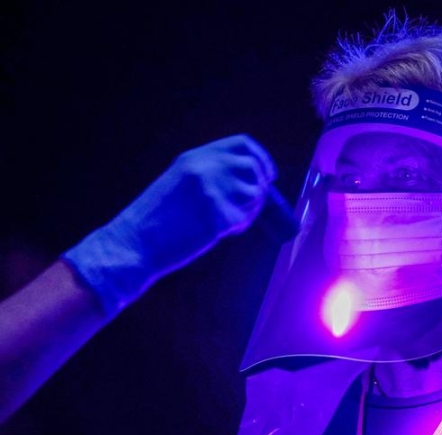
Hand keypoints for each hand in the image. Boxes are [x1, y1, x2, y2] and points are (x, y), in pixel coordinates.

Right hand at [62, 134, 276, 315]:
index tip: (268, 175)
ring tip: (232, 219)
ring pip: (255, 194)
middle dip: (260, 186)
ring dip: (251, 208)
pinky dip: (239, 226)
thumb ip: (209, 173)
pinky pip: (244, 219)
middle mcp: (205, 169)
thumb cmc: (157, 219)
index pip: (243, 144)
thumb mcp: (179, 182)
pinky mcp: (217, 217)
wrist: (134, 243)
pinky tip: (223, 232)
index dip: (262, 158)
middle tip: (251, 204)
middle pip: (254, 168)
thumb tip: (249, 179)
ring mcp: (212, 191)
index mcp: (194, 158)